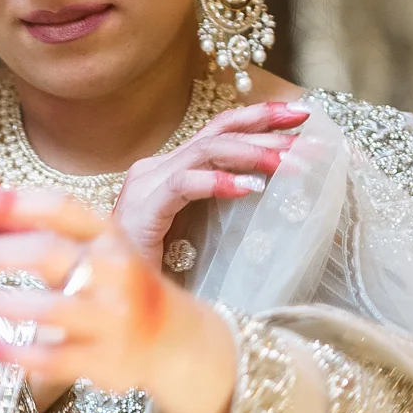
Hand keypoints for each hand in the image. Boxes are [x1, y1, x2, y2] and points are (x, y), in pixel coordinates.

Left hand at [0, 187, 237, 412]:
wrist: (174, 340)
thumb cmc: (116, 286)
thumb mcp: (91, 249)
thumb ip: (39, 232)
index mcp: (110, 237)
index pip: (60, 209)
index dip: (13, 204)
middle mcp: (115, 273)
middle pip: (48, 254)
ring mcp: (112, 320)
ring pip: (47, 309)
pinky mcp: (105, 362)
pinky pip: (51, 358)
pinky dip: (13, 353)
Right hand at [110, 98, 309, 271]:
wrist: (107, 296)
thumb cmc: (153, 274)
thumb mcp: (195, 235)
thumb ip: (219, 211)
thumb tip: (264, 195)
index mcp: (167, 172)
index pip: (218, 132)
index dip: (258, 119)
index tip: (300, 115)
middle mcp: (155, 169)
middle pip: (217, 131)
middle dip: (264, 124)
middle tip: (304, 123)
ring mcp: (145, 185)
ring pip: (206, 151)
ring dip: (251, 153)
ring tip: (287, 162)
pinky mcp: (142, 208)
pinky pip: (184, 184)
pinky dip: (217, 182)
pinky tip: (248, 189)